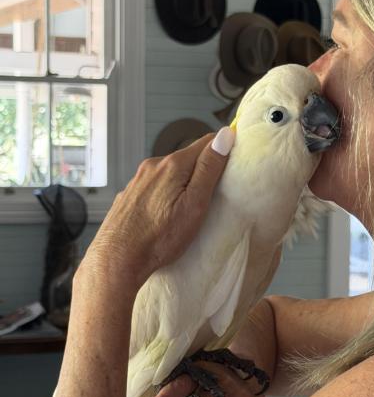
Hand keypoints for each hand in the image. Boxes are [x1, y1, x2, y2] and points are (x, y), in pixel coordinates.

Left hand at [81, 128, 234, 288]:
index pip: (206, 142)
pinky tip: (165, 215)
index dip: (223, 149)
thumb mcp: (195, 204)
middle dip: (202, 169)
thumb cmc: (160, 238)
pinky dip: (165, 194)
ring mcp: (138, 180)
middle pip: (187, 158)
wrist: (117, 260)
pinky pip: (154, 187)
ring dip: (182, 182)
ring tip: (188, 208)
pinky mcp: (129, 195)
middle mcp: (152, 166)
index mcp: (172, 165)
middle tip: (214, 193)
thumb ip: (209, 169)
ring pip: (169, 173)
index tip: (234, 162)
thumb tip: (224, 136)